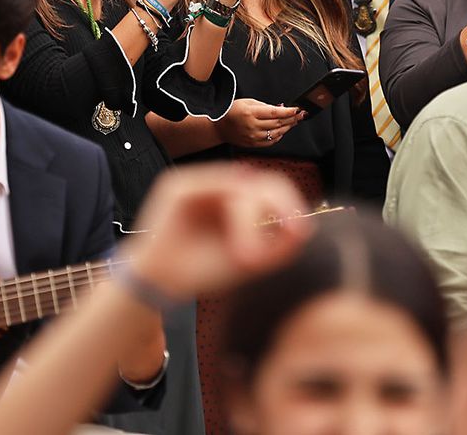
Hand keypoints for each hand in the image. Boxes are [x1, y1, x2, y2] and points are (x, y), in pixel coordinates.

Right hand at [123, 165, 310, 301]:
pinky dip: (227, 212)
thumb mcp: (248, 261)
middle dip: (277, 206)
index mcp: (237, 202)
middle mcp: (219, 188)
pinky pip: (212, 185)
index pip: (269, 190)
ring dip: (247, 222)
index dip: (289, 205)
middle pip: (260, 182)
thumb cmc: (202, 273)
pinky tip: (235, 243)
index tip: (300, 232)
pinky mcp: (177, 186)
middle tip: (287, 235)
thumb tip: (305, 229)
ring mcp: (198, 184)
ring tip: (247, 258)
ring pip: (239, 188)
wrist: (161, 285)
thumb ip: (278, 247)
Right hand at [216, 98, 303, 148]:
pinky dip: (279, 136)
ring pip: (276, 133)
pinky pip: (270, 141)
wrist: (219, 127)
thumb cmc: (233, 111)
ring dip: (288, 127)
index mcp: (251, 113)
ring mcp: (253, 136)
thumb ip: (264, 105)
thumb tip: (281, 108)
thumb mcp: (247, 102)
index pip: (275, 112)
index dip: (288, 111)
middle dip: (292, 118)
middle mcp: (252, 126)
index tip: (297, 109)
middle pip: (278, 123)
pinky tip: (283, 130)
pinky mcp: (253, 144)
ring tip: (294, 122)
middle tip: (302, 115)